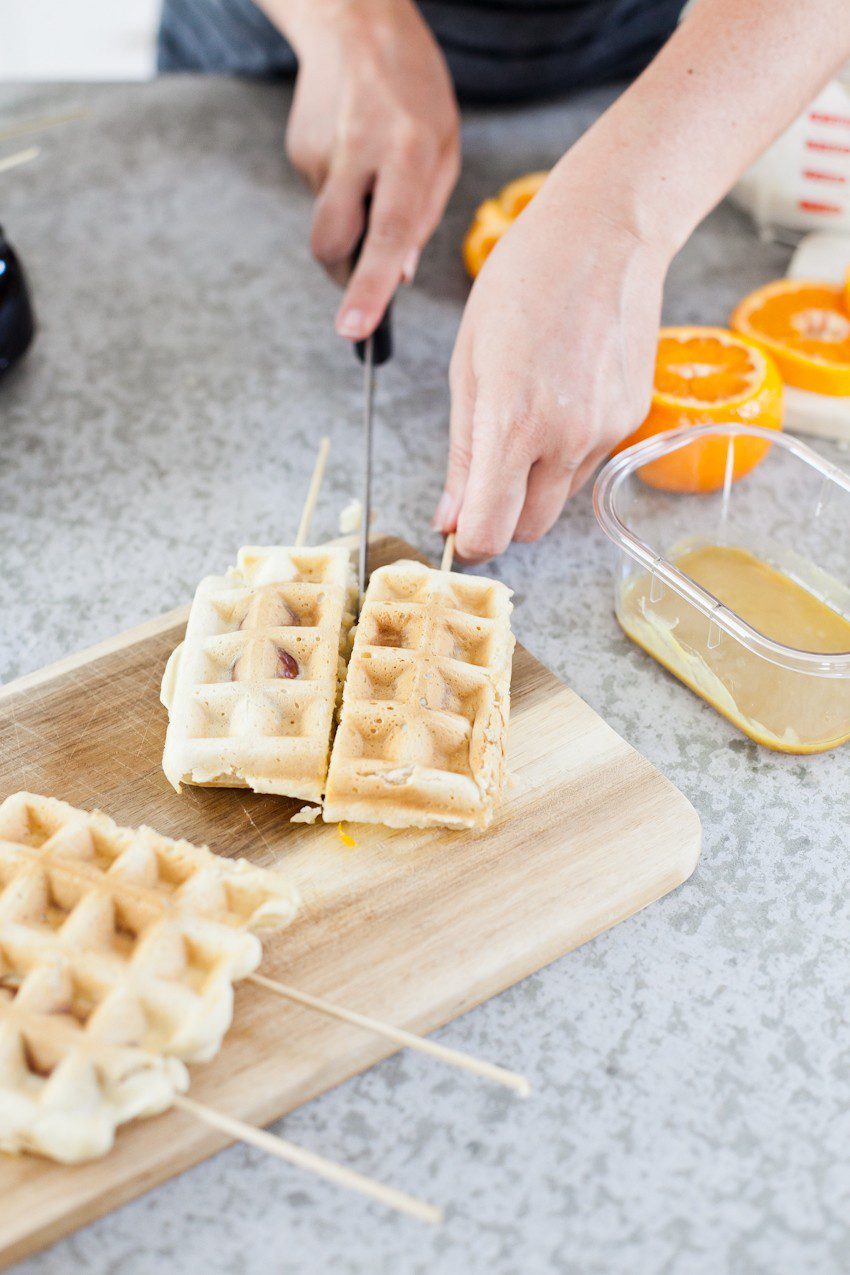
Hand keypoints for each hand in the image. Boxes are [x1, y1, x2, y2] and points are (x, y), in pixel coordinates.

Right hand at [284, 0, 459, 339]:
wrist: (354, 20)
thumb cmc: (414, 91)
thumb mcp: (444, 147)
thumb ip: (424, 215)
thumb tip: (400, 276)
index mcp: (407, 150)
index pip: (388, 234)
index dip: (370, 288)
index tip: (353, 330)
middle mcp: (358, 151)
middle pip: (332, 242)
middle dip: (344, 274)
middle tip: (364, 273)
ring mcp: (319, 152)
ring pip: (329, 222)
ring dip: (351, 220)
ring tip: (372, 172)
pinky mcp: (297, 152)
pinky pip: (322, 198)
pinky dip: (340, 193)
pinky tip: (353, 152)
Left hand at [434, 164, 670, 560]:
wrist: (606, 233)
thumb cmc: (522, 283)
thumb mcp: (468, 365)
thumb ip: (462, 452)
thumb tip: (450, 519)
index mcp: (513, 425)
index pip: (491, 533)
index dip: (469, 540)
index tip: (457, 526)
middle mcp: (566, 440)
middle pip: (528, 529)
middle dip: (502, 517)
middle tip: (485, 476)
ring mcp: (606, 433)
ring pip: (559, 499)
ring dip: (535, 483)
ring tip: (527, 413)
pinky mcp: (632, 422)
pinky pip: (589, 465)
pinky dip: (567, 453)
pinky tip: (561, 397)